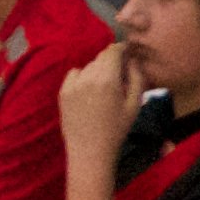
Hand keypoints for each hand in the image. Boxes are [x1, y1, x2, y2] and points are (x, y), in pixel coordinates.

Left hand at [59, 43, 138, 163]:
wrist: (90, 151)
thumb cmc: (117, 129)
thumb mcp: (135, 103)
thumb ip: (137, 77)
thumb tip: (132, 59)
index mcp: (107, 79)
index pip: (113, 51)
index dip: (121, 48)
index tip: (127, 51)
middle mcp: (88, 78)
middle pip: (101, 58)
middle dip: (111, 61)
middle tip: (119, 74)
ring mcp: (72, 84)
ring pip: (88, 66)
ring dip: (98, 70)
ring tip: (104, 88)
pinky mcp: (62, 92)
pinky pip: (75, 74)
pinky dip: (82, 77)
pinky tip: (89, 91)